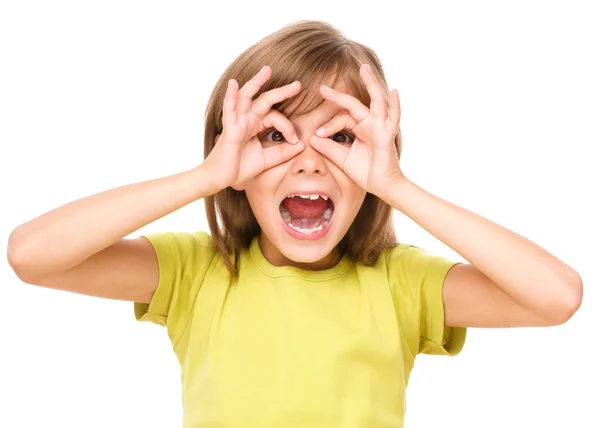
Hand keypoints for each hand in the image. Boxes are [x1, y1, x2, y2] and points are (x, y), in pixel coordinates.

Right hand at [204, 66, 304, 190]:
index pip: (276, 117)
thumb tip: (301, 144)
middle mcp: (246, 119)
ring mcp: (237, 122)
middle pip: (265, 100)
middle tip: (298, 84)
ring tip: (267, 70)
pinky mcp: (229, 129)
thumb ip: (283, 152)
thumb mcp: (267, 160)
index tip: (294, 141)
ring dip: (256, 82)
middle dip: (281, 91)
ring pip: (247, 97)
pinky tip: (234, 83)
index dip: (288, 127)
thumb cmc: (240, 168)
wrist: (220, 179)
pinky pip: (229, 109)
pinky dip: (231, 96)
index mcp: (255, 125)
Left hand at [307, 64, 403, 198]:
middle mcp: (370, 124)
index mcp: (360, 128)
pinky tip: (394, 92)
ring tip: (364, 68)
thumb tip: (310, 138)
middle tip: (322, 86)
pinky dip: (395, 105)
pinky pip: (393, 118)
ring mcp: (380, 127)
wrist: (382, 187)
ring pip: (375, 101)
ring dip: (370, 84)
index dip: (328, 125)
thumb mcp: (342, 158)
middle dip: (338, 95)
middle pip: (354, 104)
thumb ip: (328, 148)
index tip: (317, 134)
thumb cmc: (366, 172)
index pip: (342, 118)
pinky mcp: (387, 136)